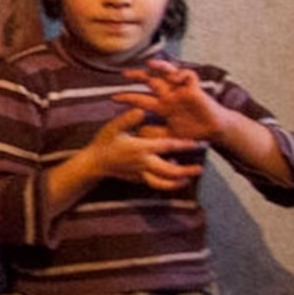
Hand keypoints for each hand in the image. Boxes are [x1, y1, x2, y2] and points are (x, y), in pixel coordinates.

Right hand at [75, 101, 203, 191]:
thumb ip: (127, 119)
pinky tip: (172, 179)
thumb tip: (141, 110)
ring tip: (188, 179)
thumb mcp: (112, 128)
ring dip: (177, 183)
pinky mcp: (138, 179)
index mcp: (141, 148)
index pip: (167, 146)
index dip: (183, 145)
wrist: (94, 163)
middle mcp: (144, 163)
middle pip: (169, 171)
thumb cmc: (103, 143)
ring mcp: (141, 173)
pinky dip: (166, 183)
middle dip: (186, 171)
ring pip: (163, 183)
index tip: (197, 144)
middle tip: (200, 169)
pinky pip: (155, 184)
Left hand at [124, 61, 232, 143]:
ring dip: (160, 67)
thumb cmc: (194, 133)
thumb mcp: (170, 136)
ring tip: (151, 64)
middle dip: (138, 76)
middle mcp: (170, 97)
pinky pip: (188, 76)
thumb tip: (137, 131)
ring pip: (169, 73)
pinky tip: (175, 76)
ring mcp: (182, 92)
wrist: (215, 132)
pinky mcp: (196, 90)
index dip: (128, 97)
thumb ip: (155, 134)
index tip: (114, 97)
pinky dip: (181, 74)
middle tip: (125, 74)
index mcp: (163, 107)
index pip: (141, 100)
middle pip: (152, 82)